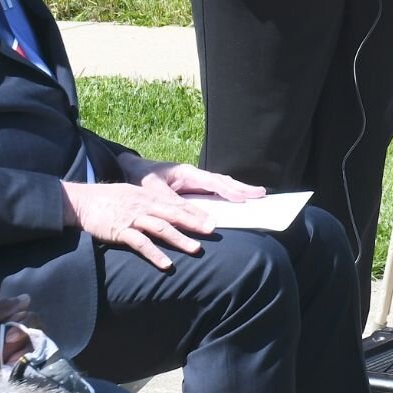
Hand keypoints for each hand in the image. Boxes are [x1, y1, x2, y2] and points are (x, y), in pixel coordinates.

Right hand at [62, 179, 216, 270]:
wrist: (82, 201)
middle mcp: (143, 205)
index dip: (194, 212)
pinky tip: (167, 264)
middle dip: (194, 222)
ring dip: (180, 239)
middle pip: (174, 214)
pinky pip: (141, 244)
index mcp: (147, 196)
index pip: (175, 204)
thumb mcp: (131, 194)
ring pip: (161, 228)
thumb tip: (163, 212)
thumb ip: (148, 203)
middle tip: (212, 230)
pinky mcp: (122, 231)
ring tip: (196, 249)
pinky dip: (155, 254)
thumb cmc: (106, 199)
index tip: (211, 219)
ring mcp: (133, 218)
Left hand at [118, 154, 265, 202]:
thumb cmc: (142, 180)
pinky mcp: (190, 188)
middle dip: (242, 188)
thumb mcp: (157, 194)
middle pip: (223, 181)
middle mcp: (194, 175)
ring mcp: (194, 181)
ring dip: (237, 190)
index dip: (230, 191)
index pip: (214, 182)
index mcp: (188, 173)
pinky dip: (226, 195)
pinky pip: (212, 191)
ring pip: (220, 185)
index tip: (247, 198)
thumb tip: (200, 221)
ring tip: (256, 195)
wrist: (129, 171)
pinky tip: (235, 200)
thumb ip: (178, 207)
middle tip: (262, 194)